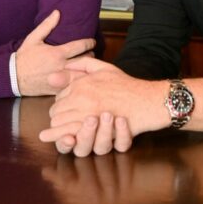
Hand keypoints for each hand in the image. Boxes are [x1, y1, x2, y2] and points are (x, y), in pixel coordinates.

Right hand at [15, 10, 94, 95]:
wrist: (13, 77)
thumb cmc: (24, 57)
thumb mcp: (33, 38)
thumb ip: (47, 25)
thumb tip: (57, 13)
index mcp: (58, 53)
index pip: (80, 46)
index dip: (89, 43)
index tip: (92, 42)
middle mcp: (62, 66)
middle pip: (85, 61)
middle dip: (91, 56)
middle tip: (92, 54)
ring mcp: (61, 79)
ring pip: (81, 75)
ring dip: (87, 70)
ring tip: (89, 67)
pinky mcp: (57, 89)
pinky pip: (72, 86)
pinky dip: (78, 81)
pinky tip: (80, 78)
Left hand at [39, 57, 169, 154]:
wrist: (147, 101)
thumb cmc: (127, 85)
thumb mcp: (105, 68)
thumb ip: (82, 65)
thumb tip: (57, 71)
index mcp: (81, 83)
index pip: (58, 98)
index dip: (63, 105)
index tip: (71, 110)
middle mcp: (81, 96)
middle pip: (55, 112)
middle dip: (60, 118)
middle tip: (69, 123)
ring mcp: (87, 113)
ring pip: (59, 125)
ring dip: (61, 130)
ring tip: (67, 132)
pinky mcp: (94, 130)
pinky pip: (71, 135)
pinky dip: (65, 138)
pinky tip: (66, 138)